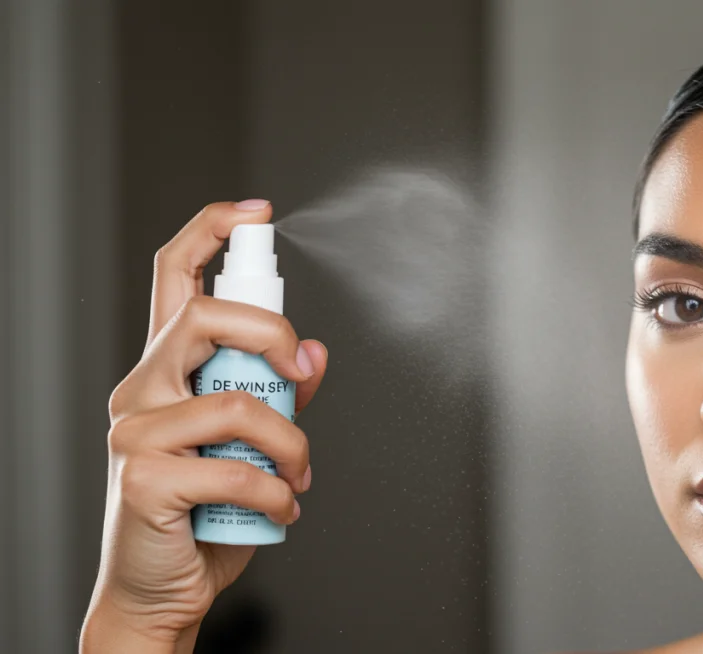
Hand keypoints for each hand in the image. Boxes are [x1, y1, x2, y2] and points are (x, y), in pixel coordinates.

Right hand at [80, 201, 327, 651]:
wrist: (163, 589)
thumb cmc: (207, 512)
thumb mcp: (252, 445)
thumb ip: (279, 396)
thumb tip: (314, 351)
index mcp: (168, 368)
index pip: (176, 277)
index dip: (211, 230)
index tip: (257, 211)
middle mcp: (143, 387)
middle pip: (206, 314)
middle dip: (273, 334)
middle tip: (299, 378)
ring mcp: (135, 430)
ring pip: (237, 399)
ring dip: (291, 444)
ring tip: (298, 478)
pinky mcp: (142, 477)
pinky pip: (235, 466)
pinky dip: (276, 491)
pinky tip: (280, 509)